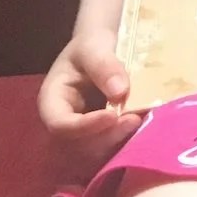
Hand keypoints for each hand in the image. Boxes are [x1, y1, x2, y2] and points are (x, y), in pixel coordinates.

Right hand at [38, 30, 142, 156]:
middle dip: (105, 137)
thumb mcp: (94, 46)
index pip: (59, 125)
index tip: (112, 116)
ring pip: (94, 152)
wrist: (103, 47)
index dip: (84, 126)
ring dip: (117, 143)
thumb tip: (120, 92)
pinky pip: (109, 147)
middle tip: (134, 120)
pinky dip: (126, 142)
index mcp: (52, 102)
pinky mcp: (101, 135)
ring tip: (141, 122)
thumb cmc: (92, 44)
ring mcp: (82, 132)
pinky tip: (145, 127)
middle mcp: (64, 122)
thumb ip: (104, 66)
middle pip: (76, 145)